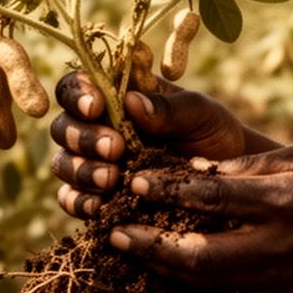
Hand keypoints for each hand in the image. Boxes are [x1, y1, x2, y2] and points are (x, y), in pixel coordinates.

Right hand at [47, 71, 255, 219]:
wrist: (230, 185)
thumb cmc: (213, 136)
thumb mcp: (201, 114)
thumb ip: (169, 107)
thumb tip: (131, 102)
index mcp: (116, 96)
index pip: (77, 86)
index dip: (78, 93)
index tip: (98, 106)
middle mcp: (96, 128)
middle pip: (63, 126)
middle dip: (84, 137)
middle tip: (116, 148)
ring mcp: (93, 164)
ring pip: (62, 163)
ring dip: (82, 170)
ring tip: (113, 178)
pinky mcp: (96, 198)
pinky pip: (71, 200)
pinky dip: (80, 202)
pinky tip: (101, 206)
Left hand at [109, 142, 292, 292]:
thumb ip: (257, 163)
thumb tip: (201, 167)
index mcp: (286, 202)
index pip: (216, 197)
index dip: (169, 190)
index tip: (135, 179)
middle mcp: (276, 244)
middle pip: (200, 253)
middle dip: (152, 245)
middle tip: (113, 232)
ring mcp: (275, 272)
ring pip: (205, 276)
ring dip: (161, 264)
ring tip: (125, 247)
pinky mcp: (276, 286)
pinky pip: (221, 283)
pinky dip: (186, 272)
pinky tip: (162, 259)